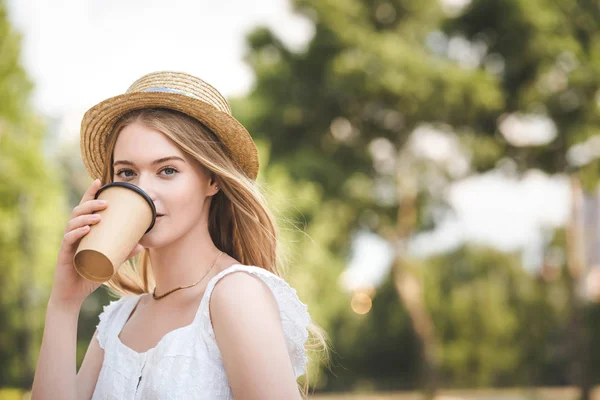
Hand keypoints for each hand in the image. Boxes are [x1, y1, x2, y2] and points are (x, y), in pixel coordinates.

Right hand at [49, 179, 142, 308]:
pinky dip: (77, 233)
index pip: (85, 207)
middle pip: (78, 211)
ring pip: (72, 223)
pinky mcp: (64, 254)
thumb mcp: (111, 260)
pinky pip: (68, 240)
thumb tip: (143, 244)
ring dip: (86, 217)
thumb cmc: (90, 273)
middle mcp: (73, 233)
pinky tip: (85, 230)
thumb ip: (124, 252)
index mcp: (83, 230)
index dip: (90, 193)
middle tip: (106, 203)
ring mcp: (68, 243)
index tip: (99, 180)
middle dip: (91, 203)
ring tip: (99, 216)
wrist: (73, 294)